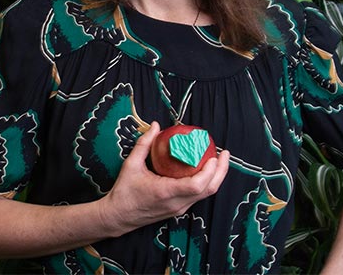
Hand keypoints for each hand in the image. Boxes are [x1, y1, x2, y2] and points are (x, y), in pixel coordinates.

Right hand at [99, 122, 229, 236]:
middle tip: (224, 153)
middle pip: (208, 190)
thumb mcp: (131, 164)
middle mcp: (176, 203)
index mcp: (166, 192)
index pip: (196, 185)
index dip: (209, 171)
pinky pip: (198, 196)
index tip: (214, 155)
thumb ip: (144, 144)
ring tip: (218, 158)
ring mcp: (179, 208)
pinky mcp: (178, 209)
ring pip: (205, 194)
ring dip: (215, 177)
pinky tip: (205, 168)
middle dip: (221, 171)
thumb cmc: (123, 191)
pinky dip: (206, 182)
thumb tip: (156, 125)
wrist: (118, 217)